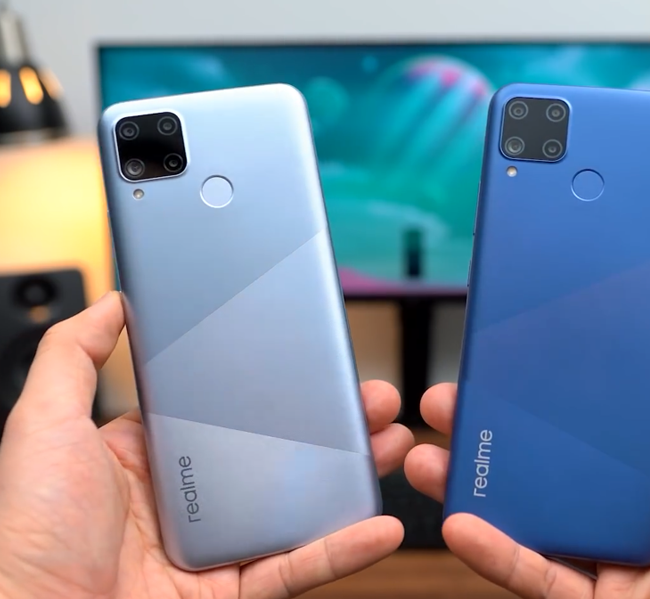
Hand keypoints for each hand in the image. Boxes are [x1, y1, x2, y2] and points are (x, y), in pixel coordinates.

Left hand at [0, 291, 413, 598]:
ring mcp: (217, 548)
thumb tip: (112, 302)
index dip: (280, 386)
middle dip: (335, 425)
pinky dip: (343, 549)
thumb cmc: (26, 533)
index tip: (315, 361)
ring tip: (391, 444)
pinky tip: (378, 523)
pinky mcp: (233, 593)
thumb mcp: (44, 425)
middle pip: (280, 456)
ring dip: (353, 478)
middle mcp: (192, 499)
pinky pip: (297, 568)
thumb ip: (73, 358)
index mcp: (157, 455)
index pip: (233, 410)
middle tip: (372, 398)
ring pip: (301, 508)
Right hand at [405, 263, 649, 598]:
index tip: (509, 357)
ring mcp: (619, 558)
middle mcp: (645, 508)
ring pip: (530, 516)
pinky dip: (493, 553)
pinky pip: (536, 577)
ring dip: (476, 486)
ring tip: (432, 455)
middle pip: (551, 462)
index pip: (600, 414)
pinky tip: (459, 521)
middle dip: (492, 430)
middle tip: (452, 399)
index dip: (549, 386)